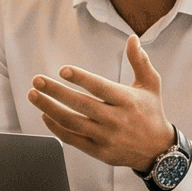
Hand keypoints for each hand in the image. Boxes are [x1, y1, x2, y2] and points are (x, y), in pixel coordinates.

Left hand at [27, 35, 177, 171]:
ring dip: (49, 109)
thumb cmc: (151, 112)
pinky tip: (45, 116)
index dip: (81, 78)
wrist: (158, 149)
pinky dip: (56, 128)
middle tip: (37, 81)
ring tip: (33, 95)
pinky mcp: (99, 152)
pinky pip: (72, 139)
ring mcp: (106, 137)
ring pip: (72, 123)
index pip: (100, 88)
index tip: (62, 70)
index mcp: (127, 100)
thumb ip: (139, 61)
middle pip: (80, 105)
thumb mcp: (151, 85)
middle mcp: (116, 119)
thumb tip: (132, 38)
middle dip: (55, 92)